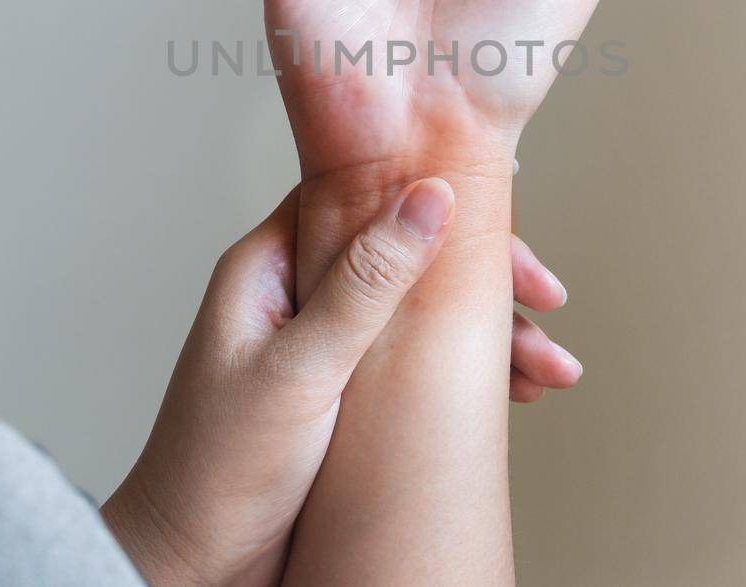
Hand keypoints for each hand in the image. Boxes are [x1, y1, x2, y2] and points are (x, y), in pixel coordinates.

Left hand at [102, 183, 578, 584]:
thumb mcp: (299, 369)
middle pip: (409, 256)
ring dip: (490, 336)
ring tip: (551, 370)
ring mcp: (323, 348)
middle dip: (483, 279)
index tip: (507, 219)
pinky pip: (420, 366)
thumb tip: (429, 196)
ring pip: (424, 316)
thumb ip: (365, 284)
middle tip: (546, 299)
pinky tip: (516, 396)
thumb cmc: (217, 469)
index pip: (366, 200)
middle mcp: (298, 297)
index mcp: (269, 268)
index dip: (438, 201)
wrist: (194, 567)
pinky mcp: (345, 398)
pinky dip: (470, 376)